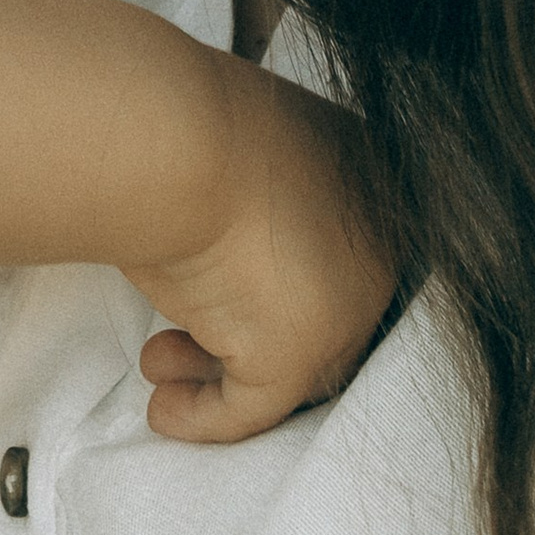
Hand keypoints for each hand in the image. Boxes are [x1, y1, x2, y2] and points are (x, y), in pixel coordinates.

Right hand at [128, 62, 393, 441]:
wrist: (174, 137)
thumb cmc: (191, 118)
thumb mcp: (238, 141)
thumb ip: (249, 183)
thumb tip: (215, 222)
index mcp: (370, 178)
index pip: (339, 254)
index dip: (274, 281)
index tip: (219, 281)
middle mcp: (372, 250)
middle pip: (318, 318)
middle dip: (242, 334)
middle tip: (178, 339)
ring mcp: (340, 310)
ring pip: (289, 365)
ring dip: (219, 373)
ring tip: (161, 366)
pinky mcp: (294, 358)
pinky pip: (250, 406)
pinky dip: (206, 416)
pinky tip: (165, 409)